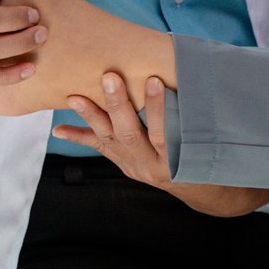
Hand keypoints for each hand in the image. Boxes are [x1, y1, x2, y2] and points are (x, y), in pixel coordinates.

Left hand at [53, 73, 268, 217]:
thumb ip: (200, 117)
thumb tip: (200, 76)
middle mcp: (151, 167)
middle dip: (118, 105)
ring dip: (92, 116)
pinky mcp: (123, 163)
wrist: (206, 192)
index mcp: (176, 161)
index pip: (165, 132)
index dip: (157, 108)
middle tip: (109, 77)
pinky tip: (58, 129)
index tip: (153, 80)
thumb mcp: (210, 143)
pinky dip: (78, 137)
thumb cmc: (211, 160)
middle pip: (131, 134)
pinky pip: (100, 148)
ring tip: (74, 97)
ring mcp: (134, 166)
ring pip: (110, 140)